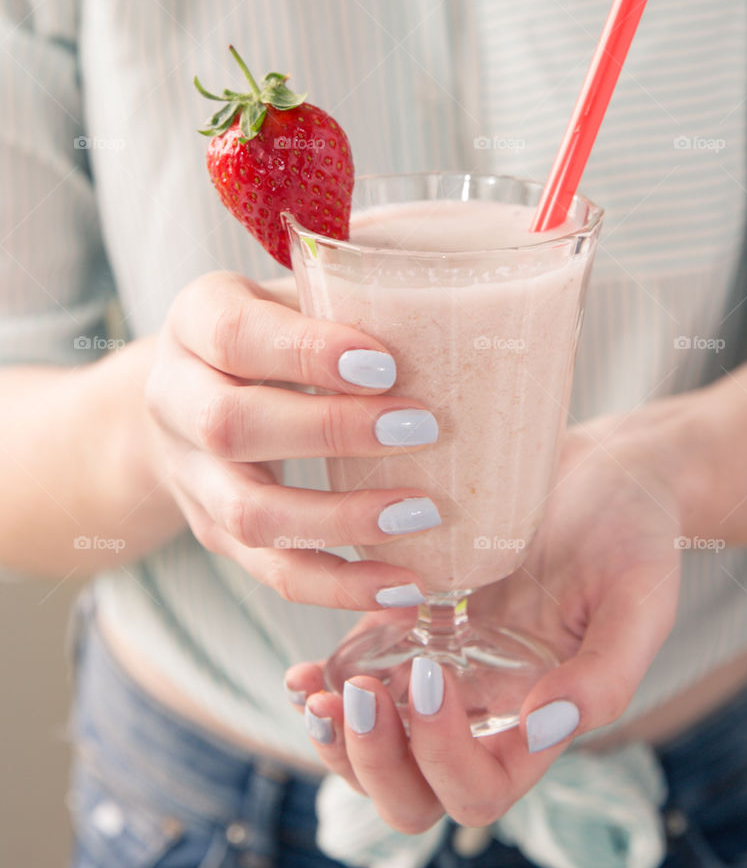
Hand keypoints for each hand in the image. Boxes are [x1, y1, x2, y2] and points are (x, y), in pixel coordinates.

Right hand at [143, 270, 441, 608]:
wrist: (191, 389)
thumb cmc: (274, 327)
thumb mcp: (295, 290)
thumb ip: (351, 288)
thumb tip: (452, 280)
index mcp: (195, 320)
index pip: (234, 335)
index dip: (306, 352)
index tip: (384, 363)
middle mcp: (175, 398)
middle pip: (231, 426)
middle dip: (330, 432)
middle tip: (421, 428)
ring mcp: (191, 476)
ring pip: (249, 514)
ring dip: (340, 521)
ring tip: (421, 515)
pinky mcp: (215, 533)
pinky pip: (272, 571)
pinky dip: (340, 587)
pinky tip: (403, 587)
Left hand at [285, 417, 683, 831]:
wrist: (608, 472)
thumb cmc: (635, 535)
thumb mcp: (641, 601)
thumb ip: (605, 677)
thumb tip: (542, 729)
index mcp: (538, 723)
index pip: (479, 789)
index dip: (443, 756)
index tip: (434, 675)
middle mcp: (485, 712)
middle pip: (414, 793)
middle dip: (372, 764)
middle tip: (351, 702)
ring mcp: (444, 672)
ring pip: (377, 751)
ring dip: (338, 741)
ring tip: (310, 694)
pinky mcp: (413, 625)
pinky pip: (360, 679)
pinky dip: (326, 688)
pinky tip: (305, 671)